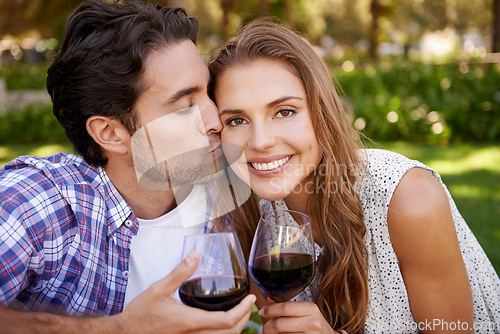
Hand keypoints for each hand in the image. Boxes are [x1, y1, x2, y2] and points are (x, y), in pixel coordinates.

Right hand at [118, 250, 256, 332]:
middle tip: (249, 303)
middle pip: (231, 333)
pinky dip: (223, 332)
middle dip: (245, 319)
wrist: (127, 332)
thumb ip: (179, 271)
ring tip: (240, 311)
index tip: (250, 298)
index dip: (243, 310)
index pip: (227, 321)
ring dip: (236, 327)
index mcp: (191, 321)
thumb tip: (195, 254)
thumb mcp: (160, 288)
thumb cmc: (141, 313)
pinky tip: (221, 321)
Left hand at [258, 301, 341, 333]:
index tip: (262, 312)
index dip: (269, 310)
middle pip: (279, 324)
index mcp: (311, 308)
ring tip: (274, 333)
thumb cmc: (316, 324)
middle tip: (264, 328)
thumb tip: (269, 300)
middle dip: (267, 327)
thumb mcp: (307, 311)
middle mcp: (312, 322)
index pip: (284, 307)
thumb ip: (289, 306)